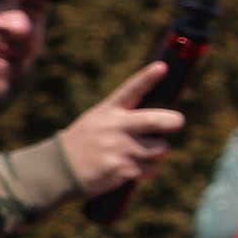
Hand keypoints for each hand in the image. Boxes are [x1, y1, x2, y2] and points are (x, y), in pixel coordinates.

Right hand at [57, 66, 183, 199]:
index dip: (147, 78)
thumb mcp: (97, 120)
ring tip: (139, 153)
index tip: (162, 67)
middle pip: (157, 121)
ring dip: (157, 153)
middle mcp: (115, 127)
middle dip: (174, 122)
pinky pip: (152, 169)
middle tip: (176, 123)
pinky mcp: (123, 169)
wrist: (61, 170)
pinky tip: (130, 168)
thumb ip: (124, 116)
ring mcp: (120, 148)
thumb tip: (162, 119)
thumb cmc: (86, 142)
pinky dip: (148, 170)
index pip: (130, 90)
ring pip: (161, 148)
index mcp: (108, 111)